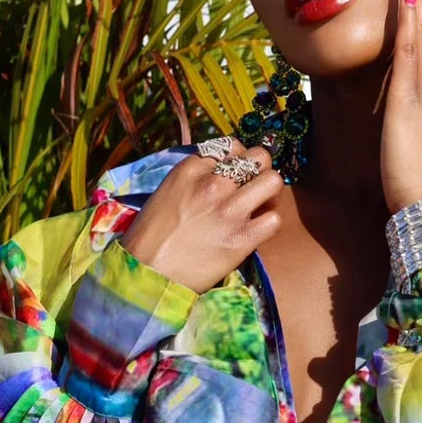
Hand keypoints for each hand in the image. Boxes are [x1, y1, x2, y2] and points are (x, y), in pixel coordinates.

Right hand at [121, 146, 282, 293]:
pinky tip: (257, 231)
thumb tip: (220, 175)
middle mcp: (213, 184)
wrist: (147, 274)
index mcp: (191, 169)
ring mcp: (230, 211)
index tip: (234, 176)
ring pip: (273, 181)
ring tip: (259, 207)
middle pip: (258, 158)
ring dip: (270, 193)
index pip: (233, 148)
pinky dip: (269, 224)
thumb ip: (195, 178)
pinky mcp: (242, 239)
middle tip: (252, 188)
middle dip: (259, 170)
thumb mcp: (167, 192)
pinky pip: (274, 219)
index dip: (238, 161)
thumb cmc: (151, 237)